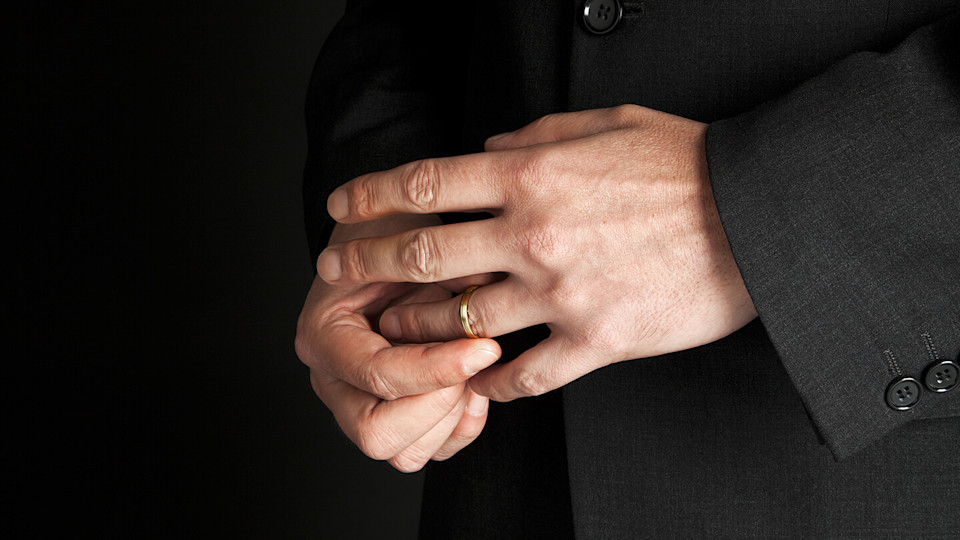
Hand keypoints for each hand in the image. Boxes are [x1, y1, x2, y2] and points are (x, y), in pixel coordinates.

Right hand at [295, 215, 501, 470]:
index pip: (378, 375)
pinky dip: (456, 426)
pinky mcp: (389, 413)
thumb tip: (491, 293)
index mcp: (324, 335)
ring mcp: (356, 401)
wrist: (385, 238)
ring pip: (403, 453)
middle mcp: (332, 378)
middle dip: (438, 405)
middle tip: (475, 363)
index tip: (485, 348)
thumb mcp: (416, 237)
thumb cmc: (394, 233)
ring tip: (474, 370)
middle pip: (377, 435)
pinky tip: (472, 385)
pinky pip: (425, 450)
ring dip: (449, 419)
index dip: (437, 368)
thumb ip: (446, 270)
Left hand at [316, 105, 756, 401]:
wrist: (759, 218)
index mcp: (532, 173)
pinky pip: (526, 376)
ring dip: (417, 329)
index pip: (425, 184)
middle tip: (334, 274)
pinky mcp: (595, 340)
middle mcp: (532, 233)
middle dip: (367, 264)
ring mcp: (560, 292)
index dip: (370, 195)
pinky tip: (475, 386)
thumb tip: (486, 142)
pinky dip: (492, 384)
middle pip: (424, 254)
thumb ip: (536, 133)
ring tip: (395, 332)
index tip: (341, 208)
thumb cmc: (688, 164)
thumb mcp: (608, 123)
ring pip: (460, 321)